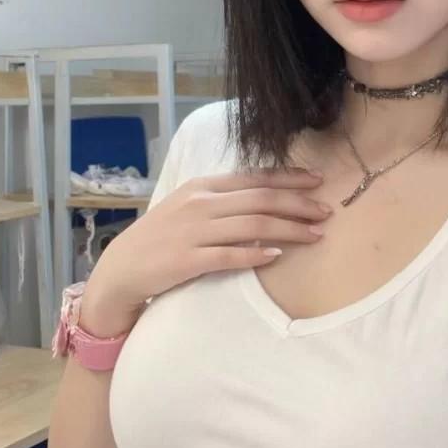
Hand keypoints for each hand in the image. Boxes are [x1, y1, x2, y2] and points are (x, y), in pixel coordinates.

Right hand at [79, 168, 329, 332]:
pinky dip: (255, 254)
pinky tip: (277, 256)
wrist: (120, 269)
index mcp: (202, 186)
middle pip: (260, 200)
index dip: (289, 178)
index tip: (318, 181)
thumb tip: (264, 199)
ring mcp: (193, 231)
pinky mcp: (187, 260)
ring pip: (252, 225)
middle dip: (298, 204)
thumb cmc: (161, 238)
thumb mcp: (188, 207)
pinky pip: (228, 255)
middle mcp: (200, 204)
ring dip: (288, 229)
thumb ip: (222, 200)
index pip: (254, 178)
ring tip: (315, 235)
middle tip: (327, 211)